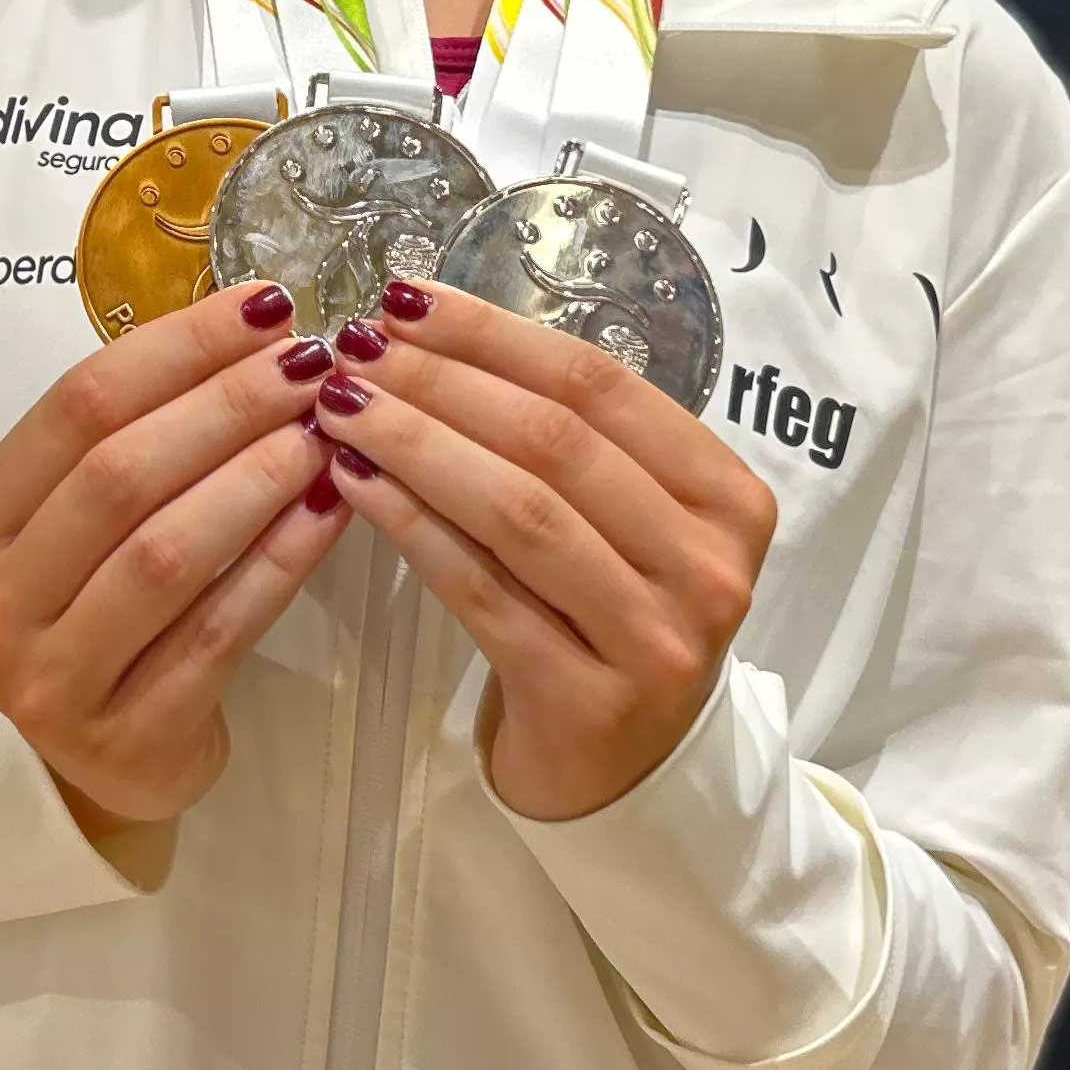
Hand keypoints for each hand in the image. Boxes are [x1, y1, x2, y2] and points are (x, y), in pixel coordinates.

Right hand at [0, 280, 354, 841]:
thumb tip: (253, 334)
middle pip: (117, 476)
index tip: (264, 307)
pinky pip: (218, 633)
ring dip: (254, 479)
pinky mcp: (127, 739)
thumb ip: (134, 442)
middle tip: (309, 364)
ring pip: (165, 555)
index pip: (74, 411)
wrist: (96, 770)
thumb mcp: (80, 530)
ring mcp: (54, 680)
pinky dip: (279, 564)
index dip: (175, 350)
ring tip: (325, 431)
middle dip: (223, 406)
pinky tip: (331, 513)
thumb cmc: (98, 617)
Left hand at [303, 284, 777, 822]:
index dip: (495, 334)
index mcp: (728, 497)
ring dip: (417, 444)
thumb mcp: (623, 523)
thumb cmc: (609, 619)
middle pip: (557, 442)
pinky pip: (482, 592)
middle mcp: (710, 566)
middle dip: (442, 381)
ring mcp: (657, 639)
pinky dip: (412, 527)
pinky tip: (354, 484)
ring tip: (340, 405)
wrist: (623, 773)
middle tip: (355, 346)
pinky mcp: (589, 701)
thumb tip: (429, 331)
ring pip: (519, 511)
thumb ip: (566, 440)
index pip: (602, 386)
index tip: (406, 296)